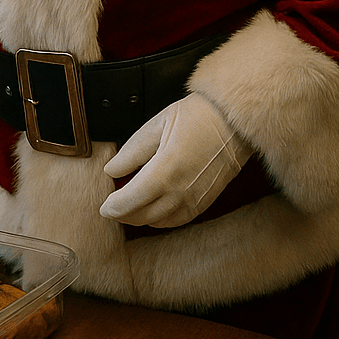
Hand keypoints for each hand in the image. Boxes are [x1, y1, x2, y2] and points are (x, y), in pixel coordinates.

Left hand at [99, 93, 250, 227]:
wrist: (235, 122)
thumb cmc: (198, 117)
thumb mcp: (157, 125)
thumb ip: (132, 151)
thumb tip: (111, 170)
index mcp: (165, 171)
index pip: (130, 201)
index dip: (113, 207)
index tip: (103, 206)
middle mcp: (180, 192)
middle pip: (142, 216)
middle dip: (122, 214)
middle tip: (111, 208)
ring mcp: (194, 200)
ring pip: (159, 222)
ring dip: (140, 218)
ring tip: (128, 208)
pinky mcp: (205, 203)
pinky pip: (177, 220)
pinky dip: (160, 219)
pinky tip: (152, 210)